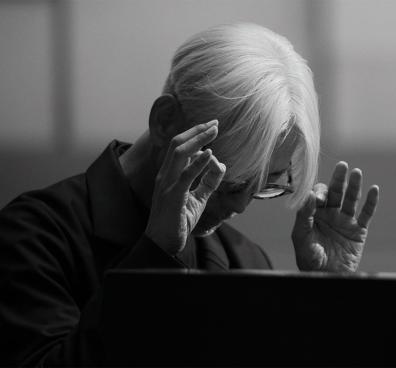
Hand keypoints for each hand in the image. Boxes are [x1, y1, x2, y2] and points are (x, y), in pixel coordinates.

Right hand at [145, 120, 225, 254]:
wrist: (162, 244)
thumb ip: (208, 183)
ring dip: (198, 139)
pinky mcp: (173, 197)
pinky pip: (186, 176)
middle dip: (197, 131)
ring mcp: (167, 185)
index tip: (211, 126)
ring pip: (179, 153)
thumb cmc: (177, 222)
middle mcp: (165, 176)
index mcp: (168, 175)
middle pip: (178, 144)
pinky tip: (210, 154)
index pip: (178, 147)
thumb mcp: (197, 199)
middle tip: (215, 123)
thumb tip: (221, 166)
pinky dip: (198, 163)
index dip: (194, 134)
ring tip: (213, 131)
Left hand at [292, 161, 379, 271]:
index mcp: (314, 214)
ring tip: (357, 173)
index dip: (319, 192)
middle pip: (335, 192)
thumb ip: (304, 216)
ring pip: (351, 200)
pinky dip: (371, 202)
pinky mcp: (359, 231)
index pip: (318, 195)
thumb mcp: (301, 237)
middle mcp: (330, 214)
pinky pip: (366, 214)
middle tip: (342, 166)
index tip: (319, 197)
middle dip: (338, 179)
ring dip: (354, 186)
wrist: (326, 277)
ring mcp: (345, 222)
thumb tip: (309, 194)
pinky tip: (374, 189)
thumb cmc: (309, 259)